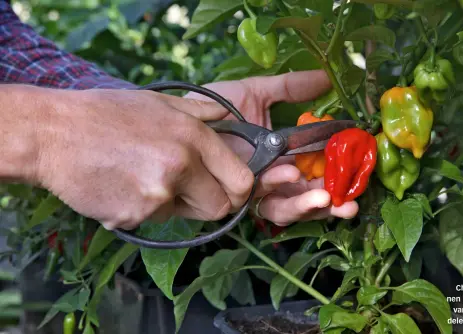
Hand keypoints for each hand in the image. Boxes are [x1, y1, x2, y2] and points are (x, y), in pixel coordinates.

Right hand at [33, 86, 254, 229]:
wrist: (53, 134)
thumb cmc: (106, 114)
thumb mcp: (160, 102)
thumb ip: (202, 112)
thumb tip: (230, 118)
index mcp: (192, 138)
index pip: (241, 181)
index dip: (240, 190)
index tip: (230, 189)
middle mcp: (180, 168)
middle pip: (219, 208)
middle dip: (209, 202)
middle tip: (189, 188)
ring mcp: (156, 196)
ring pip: (182, 215)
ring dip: (171, 203)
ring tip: (142, 176)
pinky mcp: (132, 217)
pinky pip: (150, 220)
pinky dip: (141, 208)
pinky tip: (122, 184)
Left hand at [185, 70, 358, 224]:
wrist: (180, 116)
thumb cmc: (217, 106)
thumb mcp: (257, 93)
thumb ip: (291, 89)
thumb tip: (327, 78)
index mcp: (282, 158)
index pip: (313, 173)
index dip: (335, 176)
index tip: (358, 172)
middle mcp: (271, 178)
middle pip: (305, 197)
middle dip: (330, 203)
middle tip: (350, 202)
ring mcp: (253, 189)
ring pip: (286, 208)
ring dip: (308, 204)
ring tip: (326, 196)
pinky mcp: (234, 198)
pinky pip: (260, 204)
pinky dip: (279, 193)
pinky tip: (290, 174)